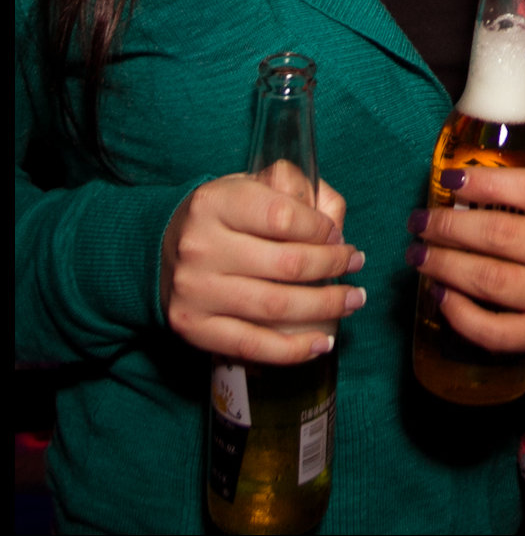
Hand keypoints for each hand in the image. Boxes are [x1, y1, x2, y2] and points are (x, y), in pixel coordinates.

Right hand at [161, 175, 364, 362]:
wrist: (157, 250)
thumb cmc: (221, 216)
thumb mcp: (249, 186)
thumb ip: (295, 190)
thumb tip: (335, 218)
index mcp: (215, 202)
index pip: (282, 216)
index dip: (321, 228)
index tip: (338, 235)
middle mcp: (201, 246)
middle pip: (286, 264)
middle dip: (333, 266)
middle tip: (357, 264)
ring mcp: (196, 291)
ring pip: (275, 307)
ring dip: (326, 306)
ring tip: (353, 299)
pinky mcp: (193, 328)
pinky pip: (252, 346)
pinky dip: (293, 350)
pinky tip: (322, 342)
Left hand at [409, 164, 524, 360]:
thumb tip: (495, 146)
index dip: (487, 182)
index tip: (450, 177)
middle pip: (502, 236)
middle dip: (450, 226)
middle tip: (419, 220)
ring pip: (492, 282)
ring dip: (445, 266)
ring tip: (417, 255)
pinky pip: (496, 332)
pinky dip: (461, 315)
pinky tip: (440, 295)